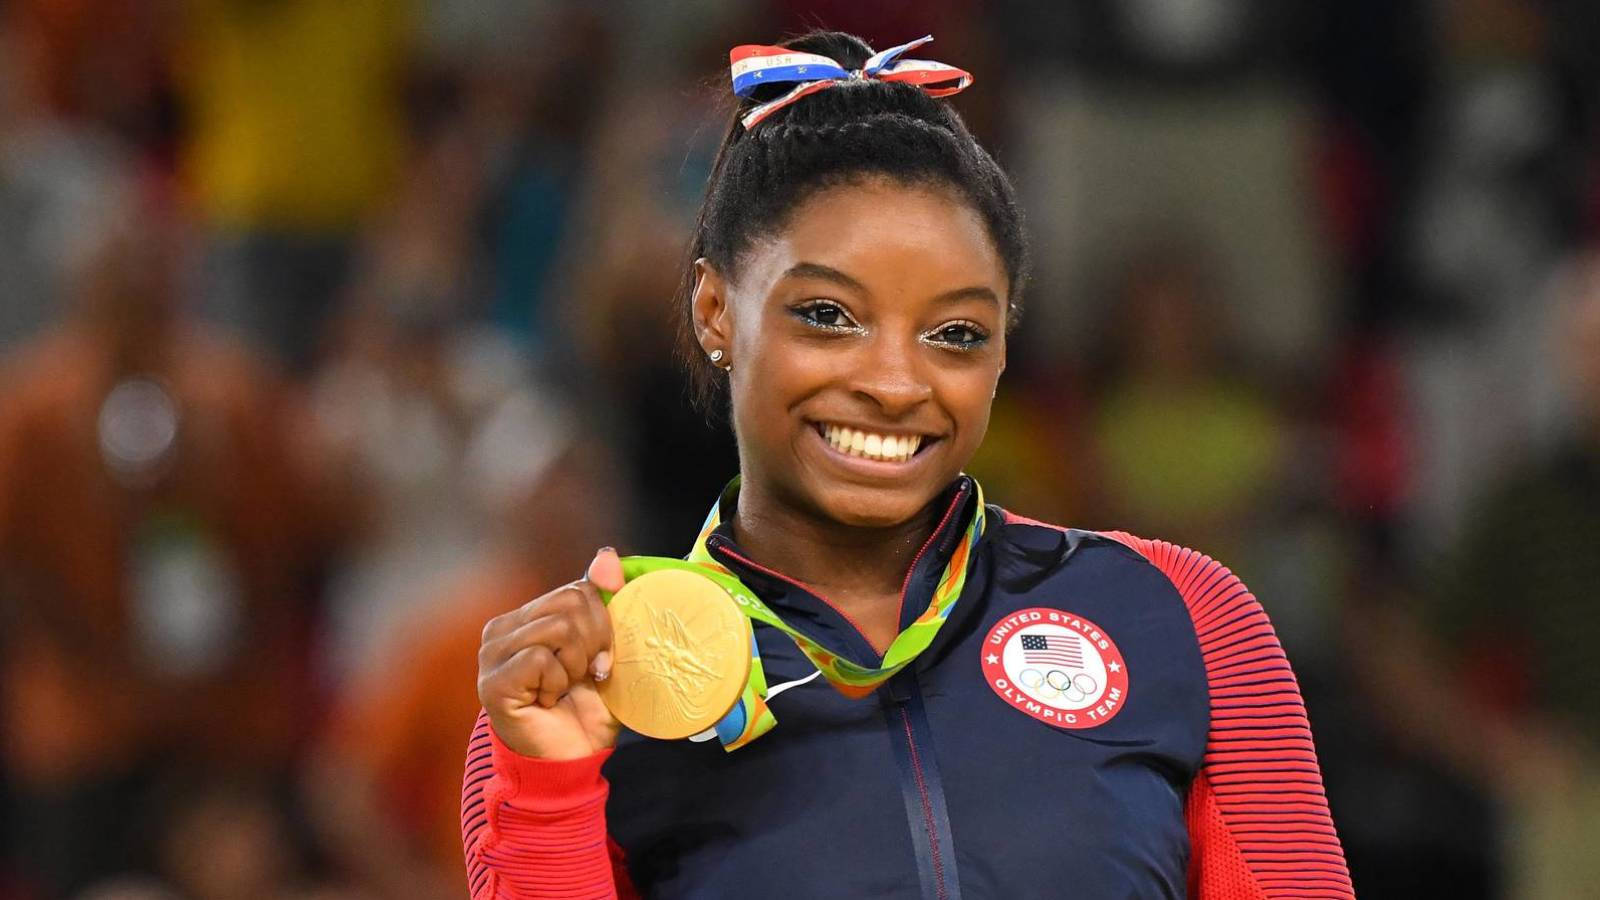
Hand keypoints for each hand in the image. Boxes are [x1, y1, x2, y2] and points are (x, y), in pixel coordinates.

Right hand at [478, 548, 623, 759]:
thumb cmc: (585, 708)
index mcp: (525, 617)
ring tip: (565, 687)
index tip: (602, 659)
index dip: (603, 623)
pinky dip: (558, 682)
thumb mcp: (605, 648)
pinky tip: (547, 701)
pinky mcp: (492, 682)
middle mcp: (501, 630)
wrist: (572, 763)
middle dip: (594, 642)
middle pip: (571, 601)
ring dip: (577, 664)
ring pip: (559, 627)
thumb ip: (604, 601)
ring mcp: (491, 655)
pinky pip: (541, 657)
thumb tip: (606, 554)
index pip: (577, 589)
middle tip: (584, 676)